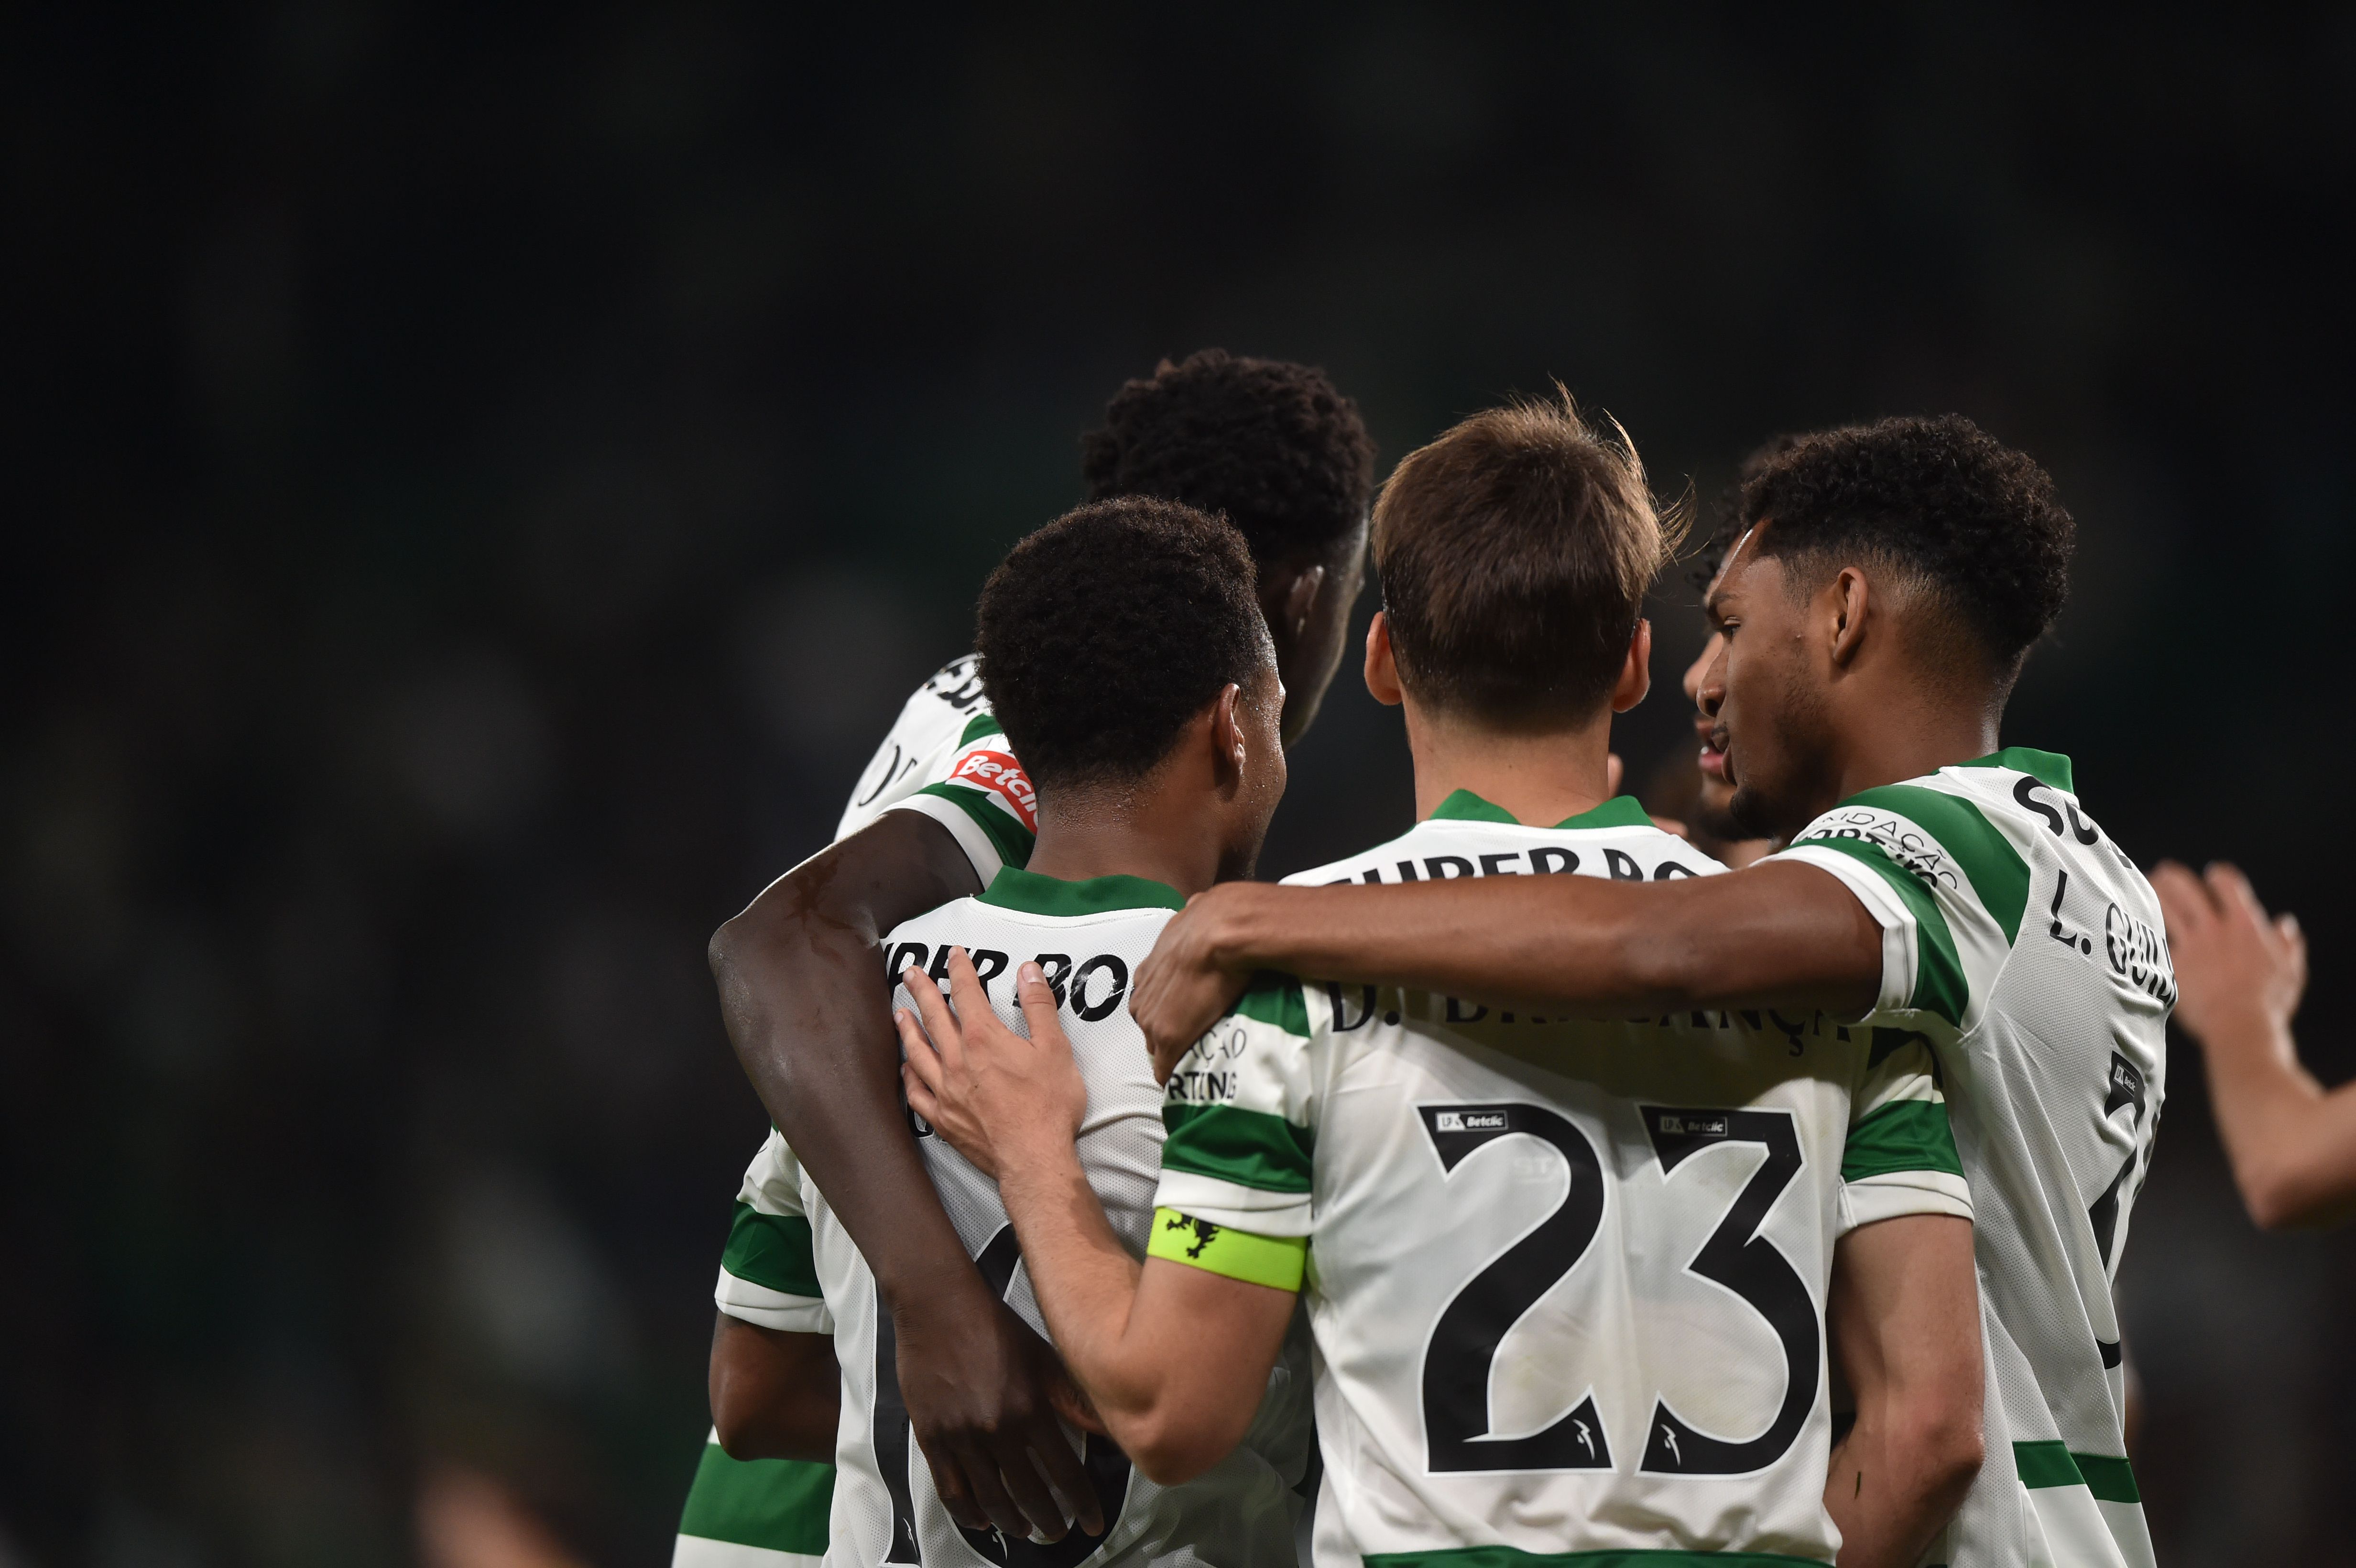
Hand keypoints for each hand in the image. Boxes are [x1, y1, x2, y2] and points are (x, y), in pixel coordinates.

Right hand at [892, 1289, 1108, 1540]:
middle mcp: (997, 1429)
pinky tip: (983, 1521)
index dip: (1083, 1504)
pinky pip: (951, 1488)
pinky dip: (969, 1512)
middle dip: (1049, 1520)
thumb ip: (1073, 1396)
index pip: (1065, 1473)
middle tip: (1059, 1532)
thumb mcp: (1042, 1355)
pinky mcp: (931, 1436)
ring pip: (991, 1498)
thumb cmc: (995, 1324)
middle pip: (1029, 1493)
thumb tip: (1109, 1424)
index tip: (1093, 1524)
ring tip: (1026, 1530)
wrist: (937, 1302)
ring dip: (1012, 1521)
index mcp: (1031, 1408)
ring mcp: (961, 1436)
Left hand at [898, 949, 1086, 1178]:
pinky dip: (909, 1075)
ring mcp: (945, 1091)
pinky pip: (916, 1092)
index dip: (959, 970)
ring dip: (907, 1029)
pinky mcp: (942, 1118)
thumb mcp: (1055, 1049)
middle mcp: (957, 1060)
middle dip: (921, 990)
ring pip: (918, 1052)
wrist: (1033, 1158)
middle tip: (909, 972)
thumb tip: (1028, 970)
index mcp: (983, 1039)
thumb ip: (1039, 1007)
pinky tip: (907, 1067)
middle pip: (933, 1016)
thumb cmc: (1048, 1105)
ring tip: (900, 1013)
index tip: (954, 955)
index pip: (966, 994)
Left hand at [1132, 889, 1255, 1080]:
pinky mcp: (1170, 1040)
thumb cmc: (1214, 920)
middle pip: (1149, 1029)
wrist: (1222, 932)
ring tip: (1197, 1062)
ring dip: (1175, 1056)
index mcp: (1147, 971)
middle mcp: (1143, 998)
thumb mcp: (1193, 914)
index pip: (1150, 1003)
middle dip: (1168, 1037)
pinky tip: (1189, 1085)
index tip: (1187, 1018)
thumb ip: (1190, 917)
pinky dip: (1177, 1078)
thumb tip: (1199, 903)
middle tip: (1195, 1041)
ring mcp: (1153, 1021)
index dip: (1169, 1013)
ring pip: (1158, 1050)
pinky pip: (1167, 1070)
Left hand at [2154, 860, 2305, 1053]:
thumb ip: (2287, 943)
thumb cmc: (2270, 1000)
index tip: (2213, 875)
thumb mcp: (2289, 969)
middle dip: (2173, 877)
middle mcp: (2214, 929)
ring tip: (2145, 886)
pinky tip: (2135, 925)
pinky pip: (2155, 941)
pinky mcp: (2172, 965)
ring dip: (2154, 894)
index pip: (2227, 884)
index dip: (2219, 875)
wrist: (2240, 1025)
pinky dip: (2145, 931)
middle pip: (2187, 890)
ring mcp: (2190, 946)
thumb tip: (2285, 925)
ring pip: (2165, 910)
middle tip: (2164, 871)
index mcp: (2244, 924)